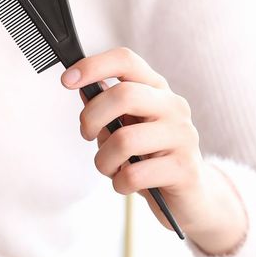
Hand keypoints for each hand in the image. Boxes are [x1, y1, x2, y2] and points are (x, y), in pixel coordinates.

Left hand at [62, 47, 247, 253]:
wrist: (188, 195)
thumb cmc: (148, 157)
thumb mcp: (124, 127)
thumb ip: (105, 109)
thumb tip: (81, 87)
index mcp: (155, 90)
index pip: (126, 61)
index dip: (93, 66)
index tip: (66, 80)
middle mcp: (173, 106)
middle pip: (123, 94)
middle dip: (91, 117)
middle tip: (86, 135)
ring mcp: (183, 136)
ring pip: (124, 140)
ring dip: (103, 160)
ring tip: (110, 168)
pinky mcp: (184, 168)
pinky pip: (134, 174)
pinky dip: (119, 183)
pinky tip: (126, 183)